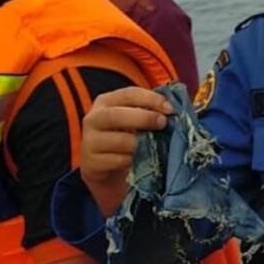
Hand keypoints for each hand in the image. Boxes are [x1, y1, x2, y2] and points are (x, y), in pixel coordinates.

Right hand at [81, 87, 172, 216]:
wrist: (108, 170)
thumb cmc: (127, 138)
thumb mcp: (136, 121)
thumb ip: (151, 112)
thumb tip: (174, 110)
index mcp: (106, 102)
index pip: (128, 94)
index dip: (151, 99)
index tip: (170, 109)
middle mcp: (93, 119)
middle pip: (115, 115)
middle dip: (144, 118)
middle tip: (163, 123)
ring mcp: (89, 142)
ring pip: (118, 140)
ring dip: (140, 143)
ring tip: (153, 146)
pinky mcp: (91, 164)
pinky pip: (117, 161)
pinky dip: (132, 161)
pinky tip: (140, 161)